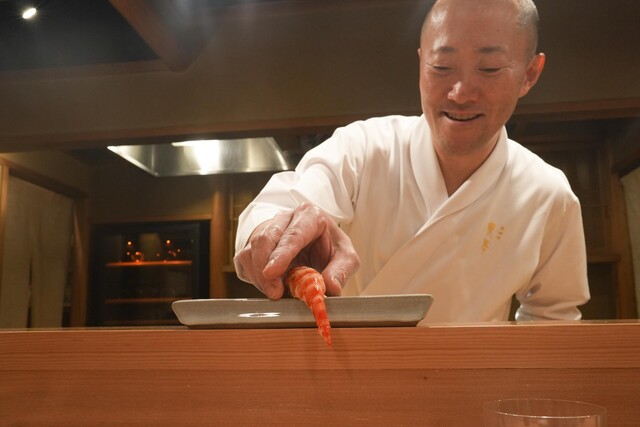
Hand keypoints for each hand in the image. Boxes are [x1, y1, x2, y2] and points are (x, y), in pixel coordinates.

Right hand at [233, 202, 359, 298]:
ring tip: (276, 292)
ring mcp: (266, 229)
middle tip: (274, 293)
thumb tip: (330, 288)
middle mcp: (285, 218)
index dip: (281, 254)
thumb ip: (341, 272)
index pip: (293, 234)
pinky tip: (268, 285)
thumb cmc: (330, 248)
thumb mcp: (346, 257)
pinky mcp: (253, 243)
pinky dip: (253, 277)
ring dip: (259, 276)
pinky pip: (244, 260)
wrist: (315, 244)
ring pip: (251, 250)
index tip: (272, 272)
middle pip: (265, 239)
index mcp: (310, 216)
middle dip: (265, 269)